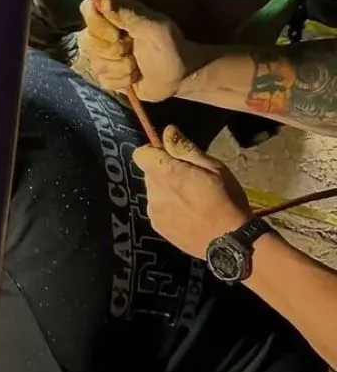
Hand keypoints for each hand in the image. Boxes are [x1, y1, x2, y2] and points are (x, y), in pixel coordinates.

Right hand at [79, 0, 194, 101]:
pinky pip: (104, 80)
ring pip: (97, 63)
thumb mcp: (156, 28)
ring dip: (123, 68)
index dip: (98, 25)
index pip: (87, 10)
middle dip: (116, 50)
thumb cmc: (170, 46)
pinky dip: (123, 81)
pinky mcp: (106, 75)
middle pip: (89, 41)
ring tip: (138, 65)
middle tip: (134, 49)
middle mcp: (103, 32)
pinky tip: (135, 77)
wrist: (180, 76)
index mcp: (114, 14)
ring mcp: (102, 55)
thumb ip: (130, 14)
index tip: (118, 34)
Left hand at [133, 126, 251, 258]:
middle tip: (191, 180)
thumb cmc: (226, 199)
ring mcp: (153, 211)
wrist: (229, 240)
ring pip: (154, 191)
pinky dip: (168, 208)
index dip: (155, 152)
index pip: (141, 154)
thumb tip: (167, 131)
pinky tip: (189, 214)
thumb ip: (184, 148)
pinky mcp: (158, 227)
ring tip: (192, 200)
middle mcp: (153, 192)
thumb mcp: (213, 166)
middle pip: (149, 173)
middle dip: (164, 172)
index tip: (174, 157)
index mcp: (164, 173)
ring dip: (167, 191)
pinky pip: (158, 209)